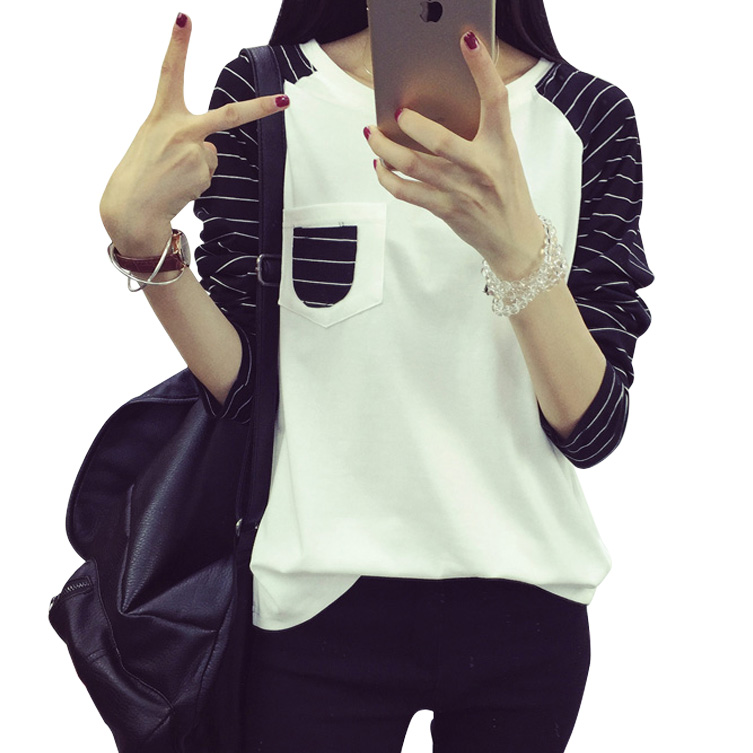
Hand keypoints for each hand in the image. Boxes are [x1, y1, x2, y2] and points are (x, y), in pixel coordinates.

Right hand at [100, 13, 289, 256]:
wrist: (131, 209)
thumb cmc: (140, 174)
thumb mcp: (153, 142)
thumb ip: (182, 135)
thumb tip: (211, 149)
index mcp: (160, 115)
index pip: (168, 72)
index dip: (178, 44)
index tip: (185, 19)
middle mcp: (180, 129)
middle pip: (230, 115)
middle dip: (260, 108)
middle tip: (284, 102)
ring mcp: (194, 152)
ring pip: (211, 155)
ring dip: (197, 166)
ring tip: (173, 176)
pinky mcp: (202, 173)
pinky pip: (209, 173)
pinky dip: (196, 181)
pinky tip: (178, 187)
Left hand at [364, 31, 544, 279]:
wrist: (514, 238)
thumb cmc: (505, 189)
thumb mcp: (503, 155)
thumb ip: (478, 132)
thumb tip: (431, 110)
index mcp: (501, 144)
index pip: (495, 98)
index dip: (482, 67)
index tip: (466, 38)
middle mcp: (482, 167)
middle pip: (441, 142)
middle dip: (412, 125)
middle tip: (396, 112)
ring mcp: (462, 191)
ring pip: (414, 166)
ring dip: (385, 149)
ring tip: (371, 134)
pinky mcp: (446, 210)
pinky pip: (407, 192)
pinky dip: (387, 178)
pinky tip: (379, 166)